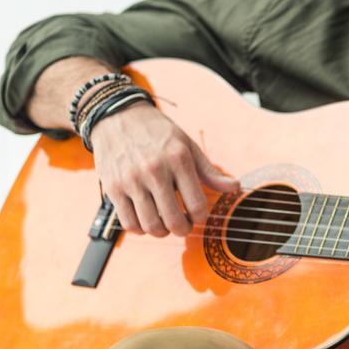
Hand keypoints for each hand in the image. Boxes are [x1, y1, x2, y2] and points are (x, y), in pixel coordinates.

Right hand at [91, 103, 238, 236]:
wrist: (117, 116)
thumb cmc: (158, 133)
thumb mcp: (188, 146)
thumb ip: (210, 172)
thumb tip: (236, 187)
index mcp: (178, 160)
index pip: (197, 205)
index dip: (201, 218)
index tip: (198, 215)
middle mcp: (154, 171)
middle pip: (173, 221)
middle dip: (183, 229)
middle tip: (183, 224)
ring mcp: (131, 180)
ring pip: (150, 226)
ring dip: (162, 232)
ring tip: (165, 224)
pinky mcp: (112, 188)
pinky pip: (128, 223)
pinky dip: (140, 229)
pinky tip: (146, 220)